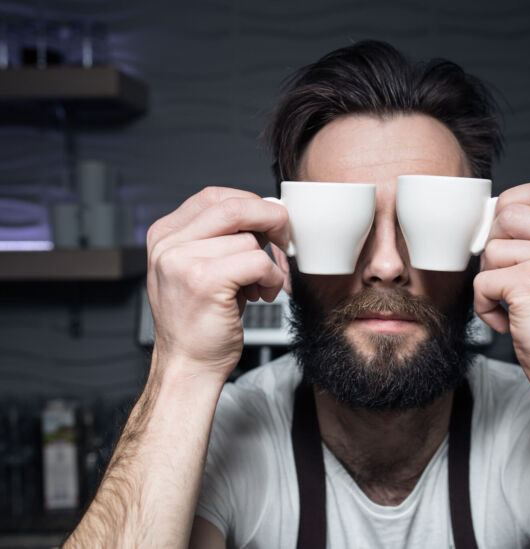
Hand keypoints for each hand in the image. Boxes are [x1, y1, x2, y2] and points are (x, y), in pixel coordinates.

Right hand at [146, 186, 289, 380]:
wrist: (187, 366)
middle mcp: (168, 244)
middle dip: (270, 220)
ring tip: (259, 287)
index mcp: (165, 235)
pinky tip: (261, 295)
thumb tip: (266, 214)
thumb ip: (221, 238)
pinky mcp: (204, 281)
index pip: (214, 196)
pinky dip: (271, 278)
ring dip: (268, 264)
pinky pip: (257, 262)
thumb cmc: (200, 322)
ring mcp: (182, 261)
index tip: (269, 223)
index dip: (250, 205)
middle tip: (284, 240)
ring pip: (249, 240)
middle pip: (233, 206)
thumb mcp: (200, 269)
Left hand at [473, 179, 529, 391]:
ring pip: (492, 248)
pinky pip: (483, 280)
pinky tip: (507, 321)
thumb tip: (493, 215)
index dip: (510, 205)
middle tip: (506, 280)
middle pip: (506, 215)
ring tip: (511, 306)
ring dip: (489, 280)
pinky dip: (484, 304)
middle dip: (494, 248)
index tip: (505, 237)